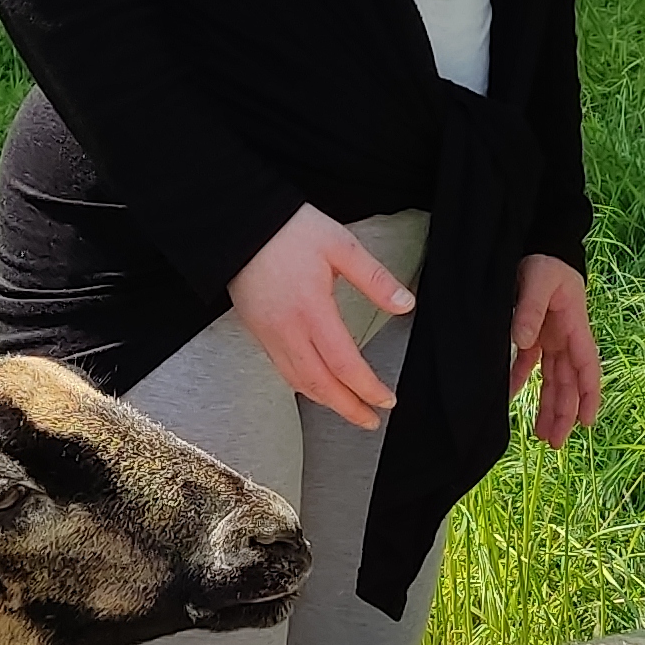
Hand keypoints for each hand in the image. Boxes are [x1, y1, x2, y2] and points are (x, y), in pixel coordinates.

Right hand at [230, 205, 416, 427]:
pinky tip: (316, 386)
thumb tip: (405, 303)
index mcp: (312, 311)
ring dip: (326, 402)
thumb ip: (374, 278)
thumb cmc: (289, 229)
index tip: (386, 400)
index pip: (345, 365)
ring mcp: (269, 334)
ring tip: (348, 408)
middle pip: (320, 385)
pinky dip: (304, 386)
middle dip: (348, 408)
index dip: (367, 388)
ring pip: (299, 382)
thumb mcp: (340, 245)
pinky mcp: (257, 331)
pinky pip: (282, 369)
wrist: (239, 224)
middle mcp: (288, 330)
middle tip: (370, 420)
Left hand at [509, 255, 599, 445]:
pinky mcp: (534, 333)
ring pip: (552, 379)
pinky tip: (511, 398)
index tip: (586, 422)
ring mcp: (551, 338)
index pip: (587, 368)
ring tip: (541, 434)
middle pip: (569, 383)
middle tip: (555, 443)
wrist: (540, 244)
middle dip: (565, 413)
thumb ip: (530, 310)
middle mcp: (566, 338)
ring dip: (548, 406)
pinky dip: (521, 381)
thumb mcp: (539, 281)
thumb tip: (522, 342)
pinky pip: (529, 364)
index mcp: (575, 328)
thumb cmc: (546, 262)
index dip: (588, 396)